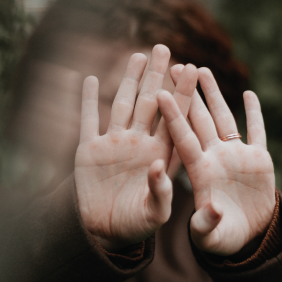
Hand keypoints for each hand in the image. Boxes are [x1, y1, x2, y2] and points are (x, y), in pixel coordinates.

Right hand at [74, 45, 197, 251]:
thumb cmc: (137, 226)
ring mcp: (114, 144)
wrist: (105, 233)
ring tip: (138, 55)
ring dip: (129, 80)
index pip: (175, 118)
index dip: (183, 93)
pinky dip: (88, 100)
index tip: (193, 68)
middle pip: (151, 103)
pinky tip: (92, 79)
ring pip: (123, 104)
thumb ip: (161, 192)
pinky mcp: (89, 151)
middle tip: (165, 48)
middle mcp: (139, 144)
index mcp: (160, 155)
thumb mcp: (154, 214)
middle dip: (158, 76)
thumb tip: (159, 167)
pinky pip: (88, 120)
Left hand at [157, 66, 275, 255]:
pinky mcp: (258, 160)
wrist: (247, 238)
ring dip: (214, 94)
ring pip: (223, 118)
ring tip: (203, 69)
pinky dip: (255, 114)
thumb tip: (212, 209)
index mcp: (199, 171)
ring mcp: (236, 156)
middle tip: (176, 65)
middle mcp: (214, 157)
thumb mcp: (209, 236)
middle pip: (199, 119)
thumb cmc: (220, 239)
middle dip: (189, 93)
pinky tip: (249, 94)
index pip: (182, 138)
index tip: (161, 92)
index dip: (173, 116)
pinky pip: (257, 132)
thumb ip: (206, 224)